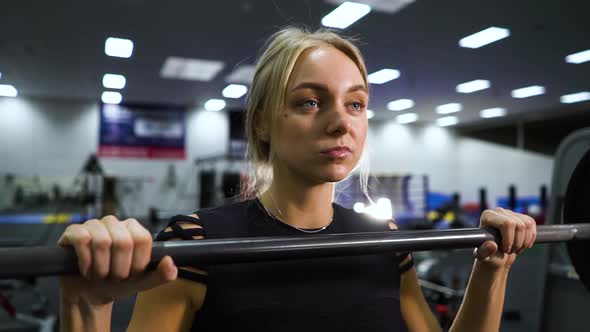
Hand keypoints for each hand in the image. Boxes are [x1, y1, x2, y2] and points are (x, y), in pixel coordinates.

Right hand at [58, 216, 177, 305]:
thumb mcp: (142, 283)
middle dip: (119, 268)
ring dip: (101, 267)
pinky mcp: (73, 232)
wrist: (89, 295)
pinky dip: (85, 261)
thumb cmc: (117, 285)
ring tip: (99, 275)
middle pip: (124, 241)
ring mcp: (93, 225)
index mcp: (133, 229)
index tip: (131, 274)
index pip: (142, 238)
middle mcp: (114, 223)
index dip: (137, 262)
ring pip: (102, 241)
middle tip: (114, 278)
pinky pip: (82, 239)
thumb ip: (161, 275)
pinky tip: (85, 270)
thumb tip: (170, 262)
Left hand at [474, 207, 536, 268]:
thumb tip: (492, 245)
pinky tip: (522, 245)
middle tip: (510, 251)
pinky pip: (532, 224)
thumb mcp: (483, 256)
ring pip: (528, 224)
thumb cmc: (488, 254)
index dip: (510, 239)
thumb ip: (484, 251)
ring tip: (515, 249)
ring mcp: (510, 213)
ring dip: (524, 242)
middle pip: (519, 225)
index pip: (507, 224)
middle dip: (517, 242)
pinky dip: (530, 238)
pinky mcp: (520, 216)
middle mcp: (498, 211)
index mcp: (487, 216)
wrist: (496, 255)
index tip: (506, 250)